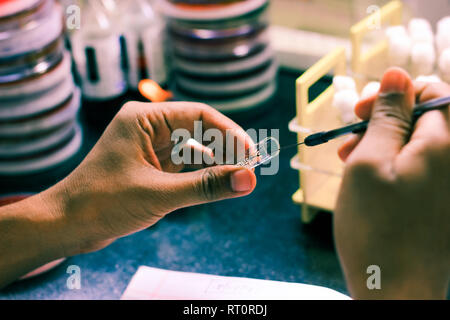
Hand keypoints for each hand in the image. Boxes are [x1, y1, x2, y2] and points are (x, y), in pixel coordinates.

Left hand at [45, 102, 256, 254]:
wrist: (68, 225)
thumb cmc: (103, 203)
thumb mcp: (160, 194)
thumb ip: (206, 186)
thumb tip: (248, 180)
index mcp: (144, 118)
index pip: (199, 115)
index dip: (230, 133)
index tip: (252, 154)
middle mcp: (147, 126)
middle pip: (198, 129)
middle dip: (225, 148)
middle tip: (250, 168)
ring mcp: (148, 145)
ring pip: (193, 147)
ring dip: (215, 160)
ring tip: (239, 175)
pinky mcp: (150, 164)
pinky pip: (183, 162)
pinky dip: (201, 171)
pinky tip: (216, 179)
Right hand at [334, 68, 449, 298]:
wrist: (395, 292)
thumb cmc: (376, 228)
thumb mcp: (369, 162)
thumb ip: (387, 116)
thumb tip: (399, 73)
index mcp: (445, 144)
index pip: (431, 92)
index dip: (393, 95)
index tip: (360, 112)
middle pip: (424, 117)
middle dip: (384, 120)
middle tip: (349, 137)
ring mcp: (449, 182)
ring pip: (417, 143)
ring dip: (382, 143)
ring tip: (348, 159)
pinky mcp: (440, 201)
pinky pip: (419, 167)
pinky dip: (391, 165)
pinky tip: (365, 177)